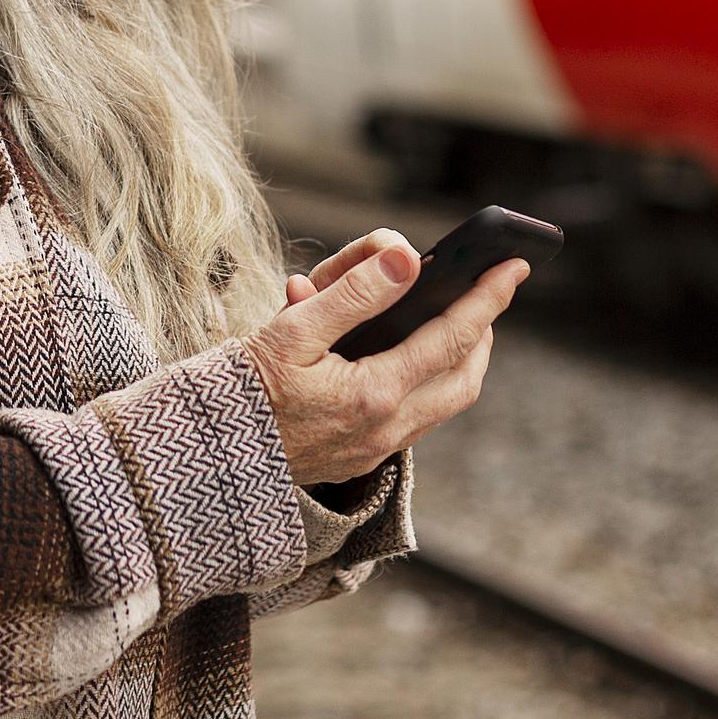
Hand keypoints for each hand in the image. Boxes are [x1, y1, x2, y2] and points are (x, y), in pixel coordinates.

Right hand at [243, 228, 526, 485]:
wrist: (204, 460)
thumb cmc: (238, 389)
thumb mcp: (290, 329)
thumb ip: (353, 293)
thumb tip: (407, 258)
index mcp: (373, 394)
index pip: (452, 339)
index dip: (487, 300)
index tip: (513, 268)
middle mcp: (384, 430)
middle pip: (464, 381)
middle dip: (484, 335)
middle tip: (485, 298)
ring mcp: (373, 450)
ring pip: (443, 405)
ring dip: (459, 363)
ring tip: (453, 325)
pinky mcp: (358, 460)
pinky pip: (415, 420)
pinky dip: (427, 384)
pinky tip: (405, 361)